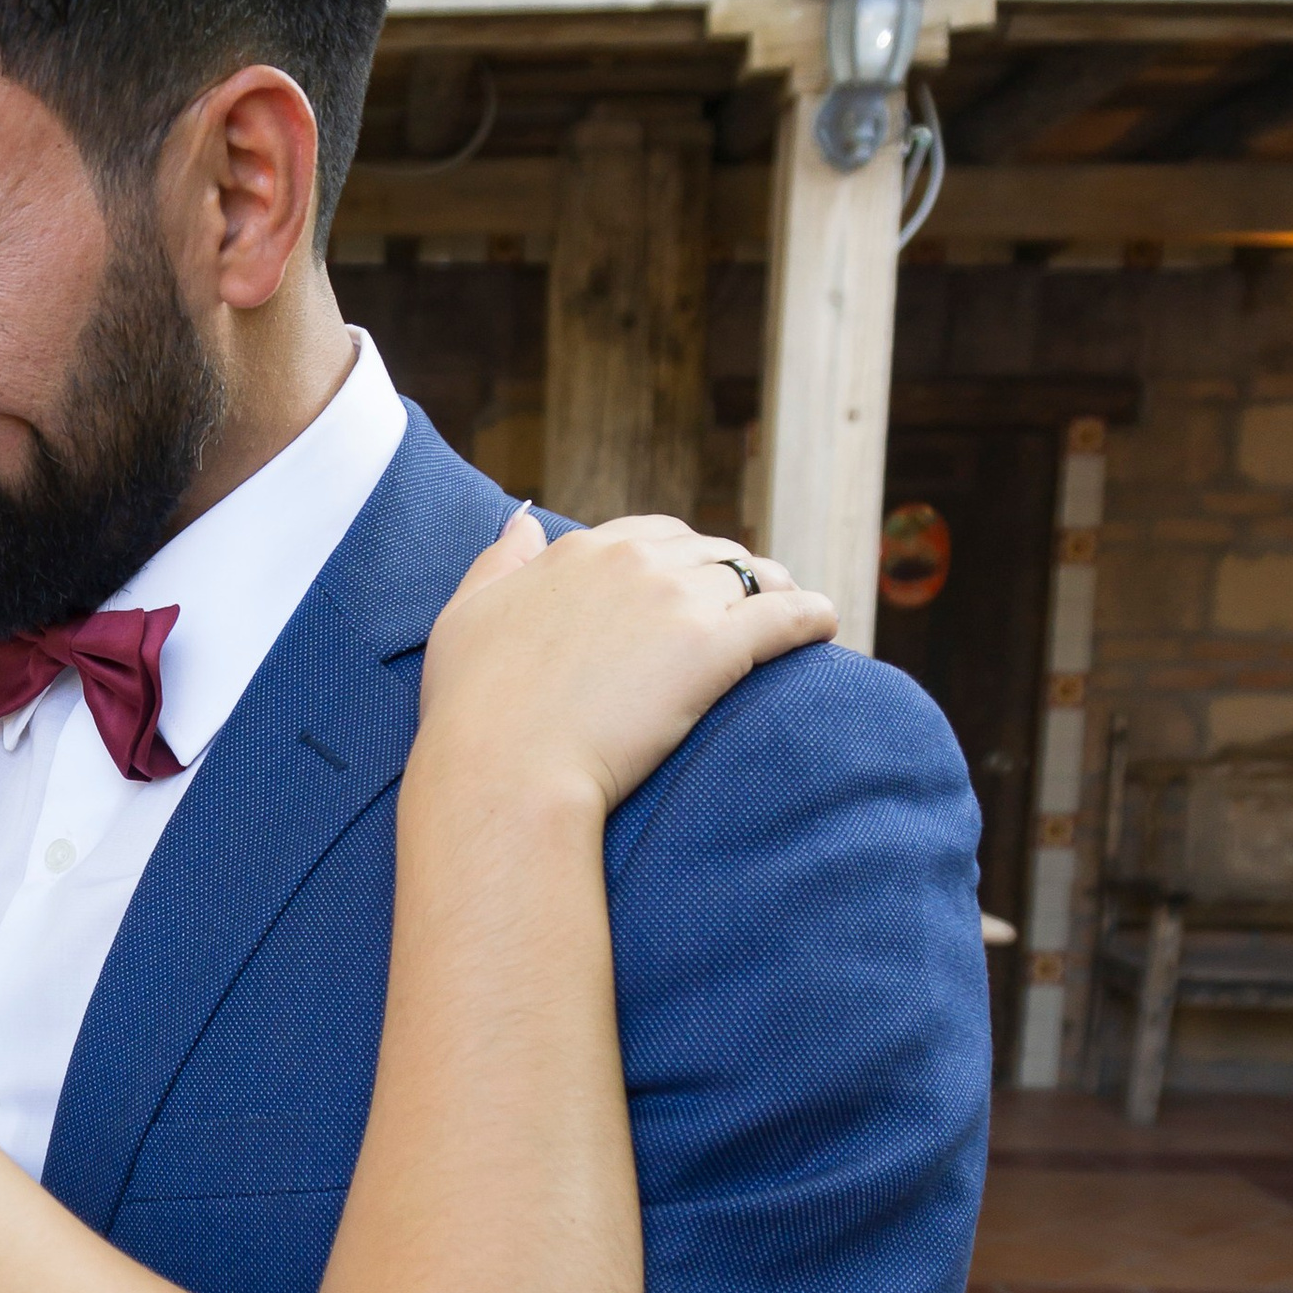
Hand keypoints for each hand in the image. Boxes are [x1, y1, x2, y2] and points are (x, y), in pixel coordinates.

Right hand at [422, 506, 835, 816]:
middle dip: (734, 573)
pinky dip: (813, 617)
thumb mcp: (465, 617)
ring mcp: (678, 599)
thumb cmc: (473, 709)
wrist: (506, 768)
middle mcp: (632, 562)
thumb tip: (522, 524)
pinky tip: (826, 628)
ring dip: (777, 591)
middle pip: (709, 551)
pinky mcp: (717, 646)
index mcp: (578, 553)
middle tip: (754, 601)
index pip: (651, 536)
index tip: (693, 583)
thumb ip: (498, 564)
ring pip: (752, 577)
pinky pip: (787, 616)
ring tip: (794, 616)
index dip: (680, 559)